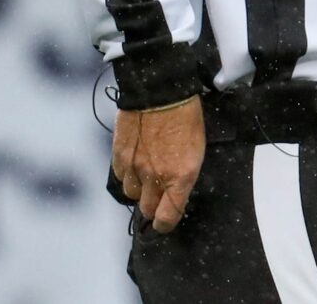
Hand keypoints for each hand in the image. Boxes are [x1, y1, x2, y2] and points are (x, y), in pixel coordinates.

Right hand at [113, 97, 204, 234]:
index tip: (166, 221)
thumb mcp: (197, 148)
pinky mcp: (119, 157)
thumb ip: (184, 174)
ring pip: (132, 194)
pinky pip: (120, 177)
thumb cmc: (186, 116)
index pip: (168, 216)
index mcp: (181, 176)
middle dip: (153, 206)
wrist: (161, 92)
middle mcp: (156, 177)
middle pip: (148, 209)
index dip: (166, 223)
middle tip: (158, 196)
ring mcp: (135, 168)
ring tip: (147, 173)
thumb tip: (175, 191)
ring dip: (140, 188)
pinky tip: (135, 161)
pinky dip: (127, 174)